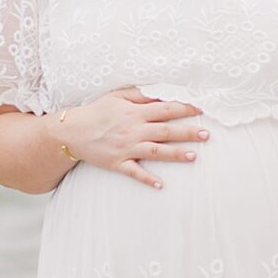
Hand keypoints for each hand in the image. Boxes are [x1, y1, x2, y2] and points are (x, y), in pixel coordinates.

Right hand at [61, 89, 207, 188]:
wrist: (70, 132)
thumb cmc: (96, 111)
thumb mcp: (117, 96)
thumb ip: (140, 95)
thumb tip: (161, 92)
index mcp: (134, 113)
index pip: (165, 109)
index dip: (185, 108)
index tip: (201, 110)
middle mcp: (133, 130)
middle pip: (165, 131)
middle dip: (187, 133)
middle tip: (206, 135)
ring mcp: (125, 148)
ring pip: (155, 152)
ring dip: (175, 154)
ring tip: (193, 157)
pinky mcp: (117, 163)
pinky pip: (134, 172)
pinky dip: (147, 179)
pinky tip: (161, 185)